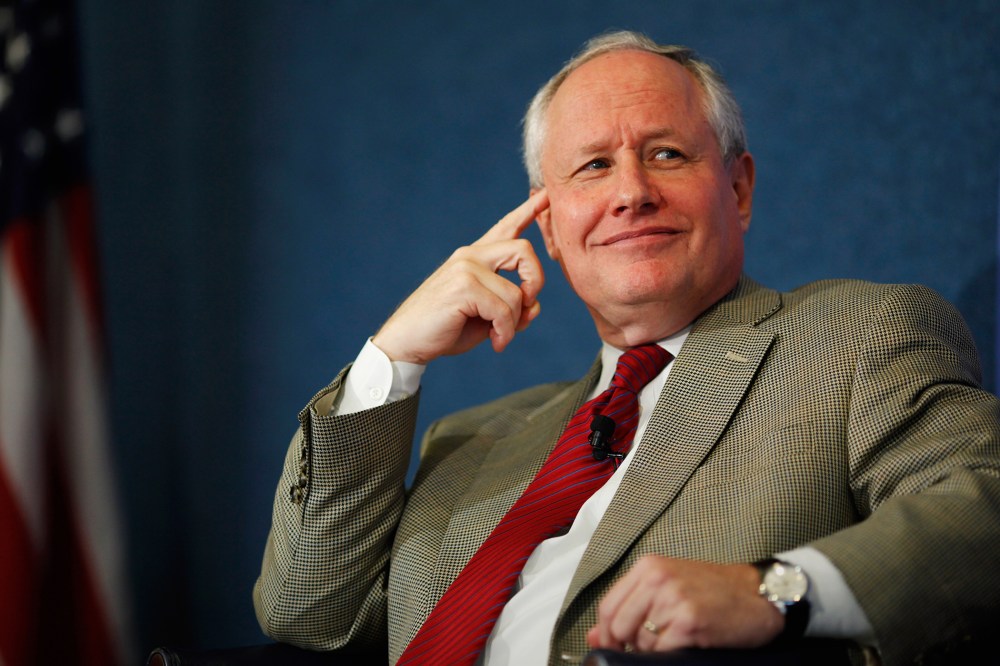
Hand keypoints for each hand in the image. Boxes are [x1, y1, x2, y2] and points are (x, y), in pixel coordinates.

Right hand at [372, 190, 549, 363]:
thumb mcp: (486, 317)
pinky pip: (503, 309)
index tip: (545, 195)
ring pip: (516, 292)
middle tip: (526, 310)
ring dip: (514, 323)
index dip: (528, 211)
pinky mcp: (463, 286)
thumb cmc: (445, 329)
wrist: (406, 342)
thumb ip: (511, 307)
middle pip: (524, 251)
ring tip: (500, 338)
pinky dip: (505, 332)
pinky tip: (496, 342)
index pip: (506, 227)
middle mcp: (470, 256)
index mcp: (475, 258)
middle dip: (535, 282)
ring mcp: (465, 268)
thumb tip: (534, 306)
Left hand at [587, 556, 783, 651]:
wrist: (759, 594)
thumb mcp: (668, 587)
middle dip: (630, 645)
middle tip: (652, 644)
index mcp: (648, 567)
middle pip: (619, 626)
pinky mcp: (689, 621)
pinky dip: (670, 654)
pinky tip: (687, 643)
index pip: (607, 607)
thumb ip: (631, 606)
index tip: (613, 645)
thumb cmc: (717, 590)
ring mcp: (673, 599)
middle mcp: (657, 579)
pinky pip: (662, 651)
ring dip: (654, 649)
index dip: (606, 634)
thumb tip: (595, 635)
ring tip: (677, 638)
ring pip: (640, 642)